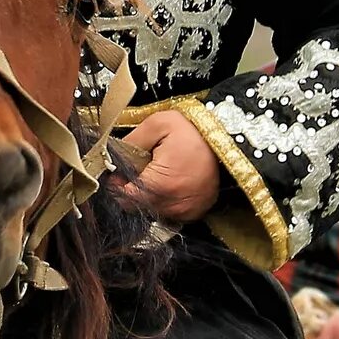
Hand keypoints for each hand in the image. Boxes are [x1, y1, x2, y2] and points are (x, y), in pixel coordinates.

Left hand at [124, 109, 224, 223]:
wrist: (228, 140)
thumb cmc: (192, 131)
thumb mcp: (158, 124)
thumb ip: (130, 142)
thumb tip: (111, 156)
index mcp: (160, 184)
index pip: (124, 196)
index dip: (117, 184)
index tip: (119, 172)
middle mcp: (172, 204)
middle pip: (135, 206)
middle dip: (130, 191)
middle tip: (139, 170)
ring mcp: (185, 211)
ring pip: (151, 211)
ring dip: (147, 197)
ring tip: (157, 175)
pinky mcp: (195, 213)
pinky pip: (169, 214)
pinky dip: (164, 202)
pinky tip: (170, 184)